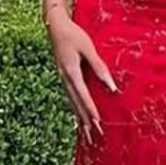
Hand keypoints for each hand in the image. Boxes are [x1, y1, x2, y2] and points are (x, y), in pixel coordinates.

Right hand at [46, 10, 117, 142]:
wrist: (55, 27)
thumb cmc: (74, 35)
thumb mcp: (88, 48)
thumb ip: (99, 66)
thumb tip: (110, 85)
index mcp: (71, 72)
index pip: (83, 95)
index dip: (90, 109)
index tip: (98, 122)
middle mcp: (65, 79)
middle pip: (76, 104)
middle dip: (86, 121)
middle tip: (93, 137)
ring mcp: (63, 80)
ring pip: (72, 104)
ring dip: (80, 119)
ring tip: (86, 135)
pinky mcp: (64, 78)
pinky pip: (71, 99)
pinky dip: (75, 111)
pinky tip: (78, 119)